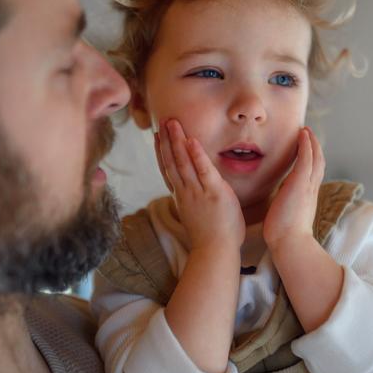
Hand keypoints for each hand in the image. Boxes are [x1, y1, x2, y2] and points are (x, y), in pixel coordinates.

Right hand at [155, 119, 244, 251]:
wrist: (215, 251)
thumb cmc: (211, 237)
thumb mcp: (198, 214)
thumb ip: (195, 200)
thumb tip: (196, 191)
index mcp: (182, 196)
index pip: (168, 170)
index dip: (162, 152)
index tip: (157, 136)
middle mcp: (186, 192)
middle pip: (172, 162)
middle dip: (167, 140)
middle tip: (163, 121)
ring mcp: (198, 192)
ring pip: (183, 162)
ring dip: (177, 141)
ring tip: (172, 123)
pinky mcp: (214, 193)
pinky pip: (203, 171)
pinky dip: (196, 155)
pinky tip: (191, 141)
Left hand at [263, 126, 324, 251]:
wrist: (290, 243)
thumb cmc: (284, 234)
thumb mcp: (286, 214)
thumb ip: (285, 203)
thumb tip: (280, 199)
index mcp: (307, 197)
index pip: (312, 174)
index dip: (311, 159)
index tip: (306, 149)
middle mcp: (311, 189)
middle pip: (318, 163)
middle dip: (314, 147)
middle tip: (308, 133)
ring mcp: (307, 186)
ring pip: (315, 158)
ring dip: (311, 142)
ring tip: (306, 130)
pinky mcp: (300, 183)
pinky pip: (306, 159)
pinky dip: (306, 145)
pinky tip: (303, 135)